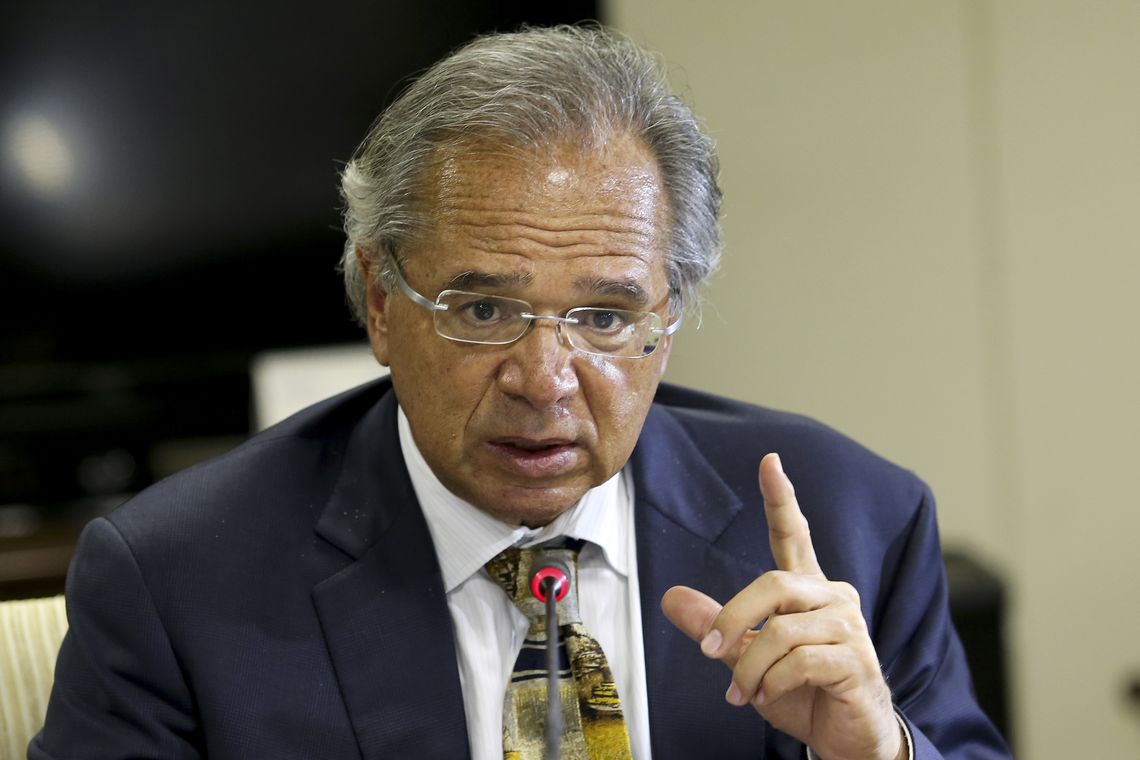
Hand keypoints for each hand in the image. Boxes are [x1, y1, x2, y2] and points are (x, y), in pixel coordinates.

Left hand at [661, 453, 903, 759]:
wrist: (848, 741)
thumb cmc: (804, 693)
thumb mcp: (747, 658)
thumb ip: (716, 625)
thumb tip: (671, 598)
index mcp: (809, 591)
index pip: (794, 535)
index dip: (781, 499)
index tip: (770, 462)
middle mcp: (833, 599)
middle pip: (773, 583)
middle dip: (733, 617)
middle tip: (709, 650)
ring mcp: (849, 629)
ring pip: (781, 629)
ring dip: (749, 665)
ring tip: (741, 691)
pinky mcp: (857, 661)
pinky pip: (800, 660)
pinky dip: (771, 681)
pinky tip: (766, 695)